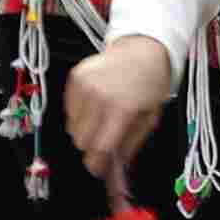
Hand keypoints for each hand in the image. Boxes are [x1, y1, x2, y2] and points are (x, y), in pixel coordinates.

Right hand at [65, 36, 174, 202]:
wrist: (143, 50)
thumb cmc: (151, 84)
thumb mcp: (151, 117)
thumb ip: (132, 143)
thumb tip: (116, 165)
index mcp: (122, 108)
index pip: (100, 148)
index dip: (97, 165)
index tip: (98, 170)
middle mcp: (99, 96)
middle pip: (82, 141)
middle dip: (92, 147)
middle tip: (104, 141)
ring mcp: (84, 85)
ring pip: (72, 127)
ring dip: (85, 130)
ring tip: (102, 118)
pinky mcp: (75, 77)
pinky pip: (69, 110)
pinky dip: (79, 114)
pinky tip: (95, 104)